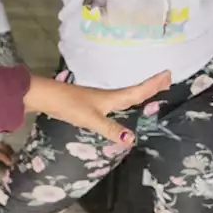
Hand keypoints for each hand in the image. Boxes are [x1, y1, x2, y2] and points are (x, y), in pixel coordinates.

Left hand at [23, 71, 170, 145]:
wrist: (43, 97)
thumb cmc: (68, 105)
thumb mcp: (91, 118)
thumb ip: (110, 129)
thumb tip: (132, 140)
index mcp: (111, 98)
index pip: (137, 91)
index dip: (153, 85)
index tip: (169, 73)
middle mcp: (107, 97)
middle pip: (133, 92)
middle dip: (150, 87)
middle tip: (166, 80)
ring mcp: (96, 99)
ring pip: (123, 96)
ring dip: (138, 93)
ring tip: (151, 91)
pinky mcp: (87, 103)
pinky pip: (112, 101)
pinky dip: (123, 101)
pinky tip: (120, 105)